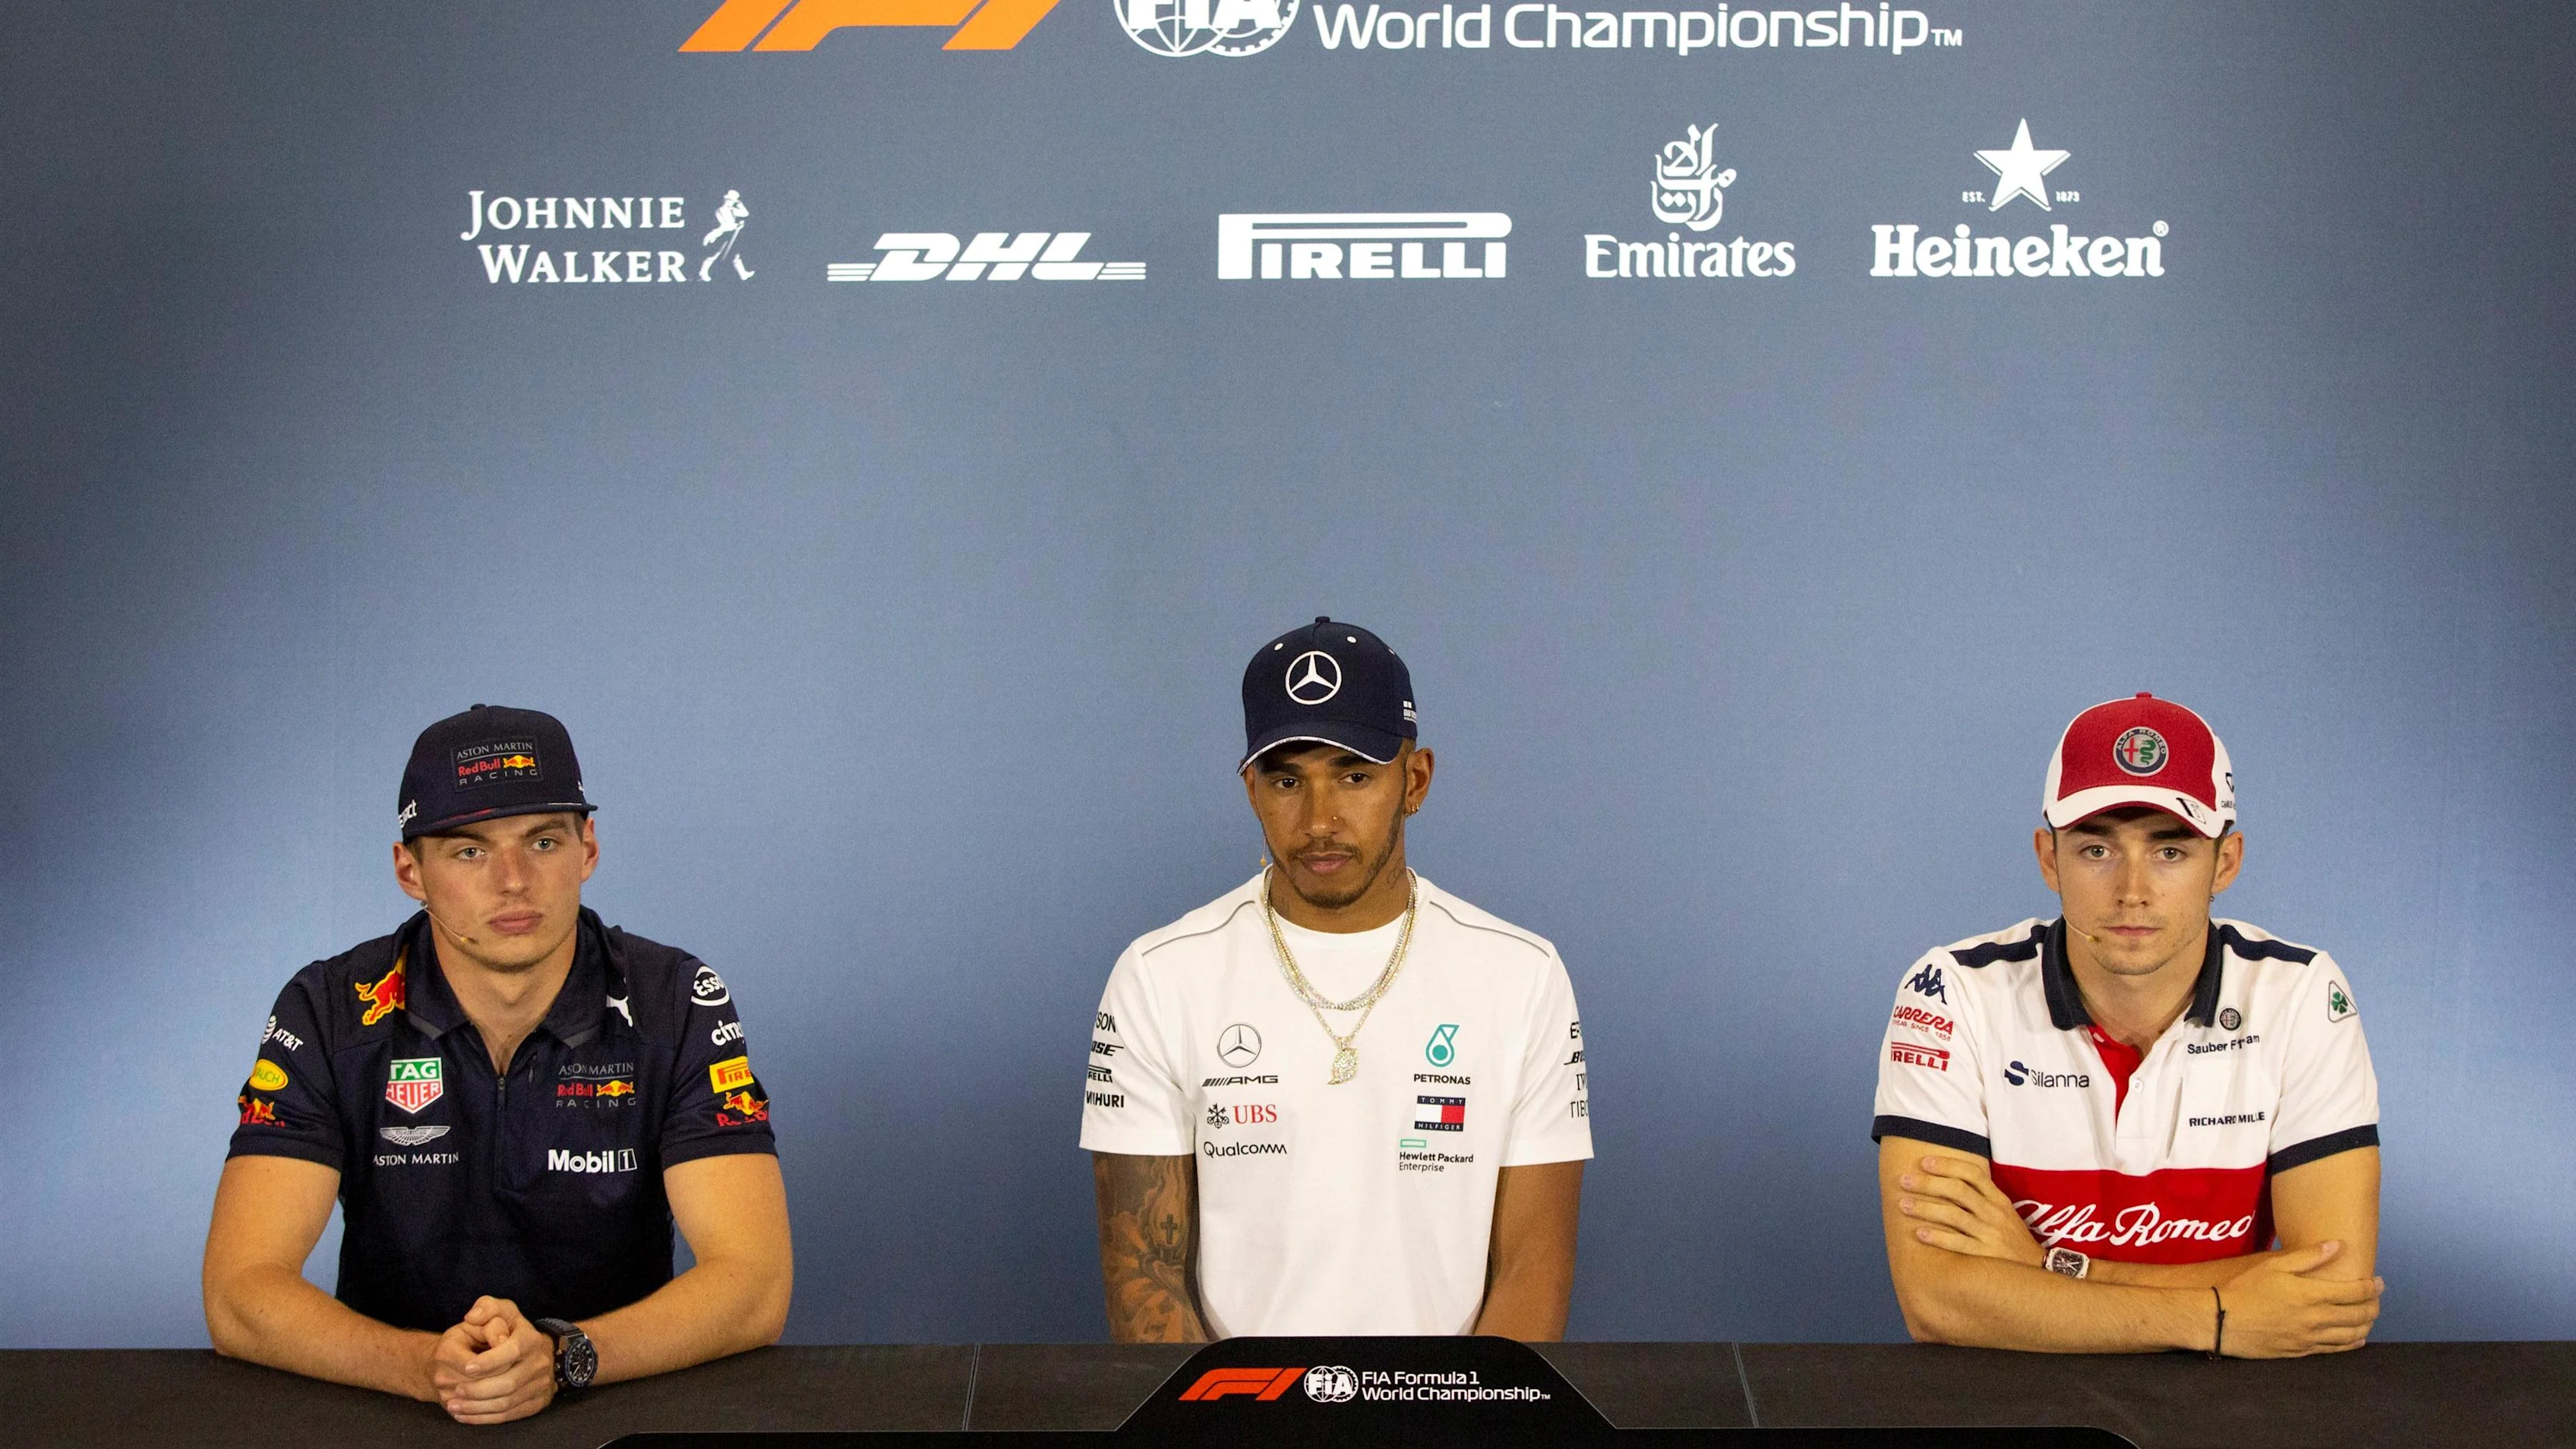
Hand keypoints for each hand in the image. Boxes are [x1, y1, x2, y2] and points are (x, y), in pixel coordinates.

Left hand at [428, 1296, 558, 1423]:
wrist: (532, 1354)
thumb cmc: (508, 1331)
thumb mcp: (500, 1311)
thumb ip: (486, 1307)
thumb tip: (472, 1316)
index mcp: (530, 1339)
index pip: (512, 1352)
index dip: (489, 1362)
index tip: (467, 1367)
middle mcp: (540, 1363)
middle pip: (509, 1383)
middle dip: (479, 1390)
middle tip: (454, 1391)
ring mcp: (541, 1385)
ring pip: (507, 1402)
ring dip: (478, 1407)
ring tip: (454, 1405)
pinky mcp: (536, 1403)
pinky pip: (509, 1415)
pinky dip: (485, 1418)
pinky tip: (465, 1415)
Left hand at [1896, 1155, 2044, 1268]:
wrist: (2038, 1272)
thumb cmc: (2011, 1239)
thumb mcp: (2003, 1213)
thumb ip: (1981, 1197)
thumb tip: (1946, 1179)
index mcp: (1998, 1199)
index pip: (1972, 1173)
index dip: (1947, 1165)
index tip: (1923, 1162)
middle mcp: (1994, 1214)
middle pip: (1958, 1190)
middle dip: (1928, 1183)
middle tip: (1903, 1180)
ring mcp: (1991, 1234)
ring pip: (1954, 1215)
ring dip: (1926, 1208)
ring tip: (1902, 1205)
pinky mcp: (1987, 1256)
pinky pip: (1958, 1244)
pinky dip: (1937, 1237)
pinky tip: (1919, 1233)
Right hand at [2213, 1242, 2382, 1357]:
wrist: (2223, 1320)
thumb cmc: (2246, 1289)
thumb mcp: (2273, 1266)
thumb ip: (2307, 1257)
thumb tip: (2337, 1246)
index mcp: (2310, 1295)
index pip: (2354, 1292)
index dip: (2372, 1287)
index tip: (2379, 1282)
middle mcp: (2315, 1319)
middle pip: (2359, 1315)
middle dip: (2374, 1306)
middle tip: (2377, 1298)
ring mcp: (2310, 1338)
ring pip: (2351, 1335)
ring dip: (2366, 1325)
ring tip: (2369, 1316)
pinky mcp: (2302, 1351)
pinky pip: (2335, 1350)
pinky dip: (2352, 1343)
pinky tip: (2357, 1338)